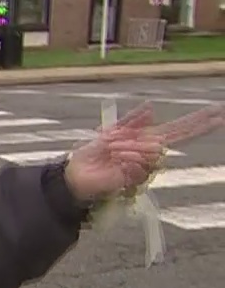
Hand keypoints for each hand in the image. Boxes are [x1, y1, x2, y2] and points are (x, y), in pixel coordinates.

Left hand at [65, 102, 224, 202]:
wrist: (76, 173)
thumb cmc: (92, 154)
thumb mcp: (110, 131)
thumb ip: (131, 121)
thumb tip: (151, 108)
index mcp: (147, 139)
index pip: (179, 129)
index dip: (198, 122)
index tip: (219, 112)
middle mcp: (152, 153)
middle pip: (175, 140)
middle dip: (161, 134)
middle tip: (124, 139)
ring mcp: (147, 167)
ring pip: (154, 151)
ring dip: (130, 148)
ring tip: (112, 151)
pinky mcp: (138, 179)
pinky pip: (141, 164)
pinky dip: (126, 159)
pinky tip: (115, 162)